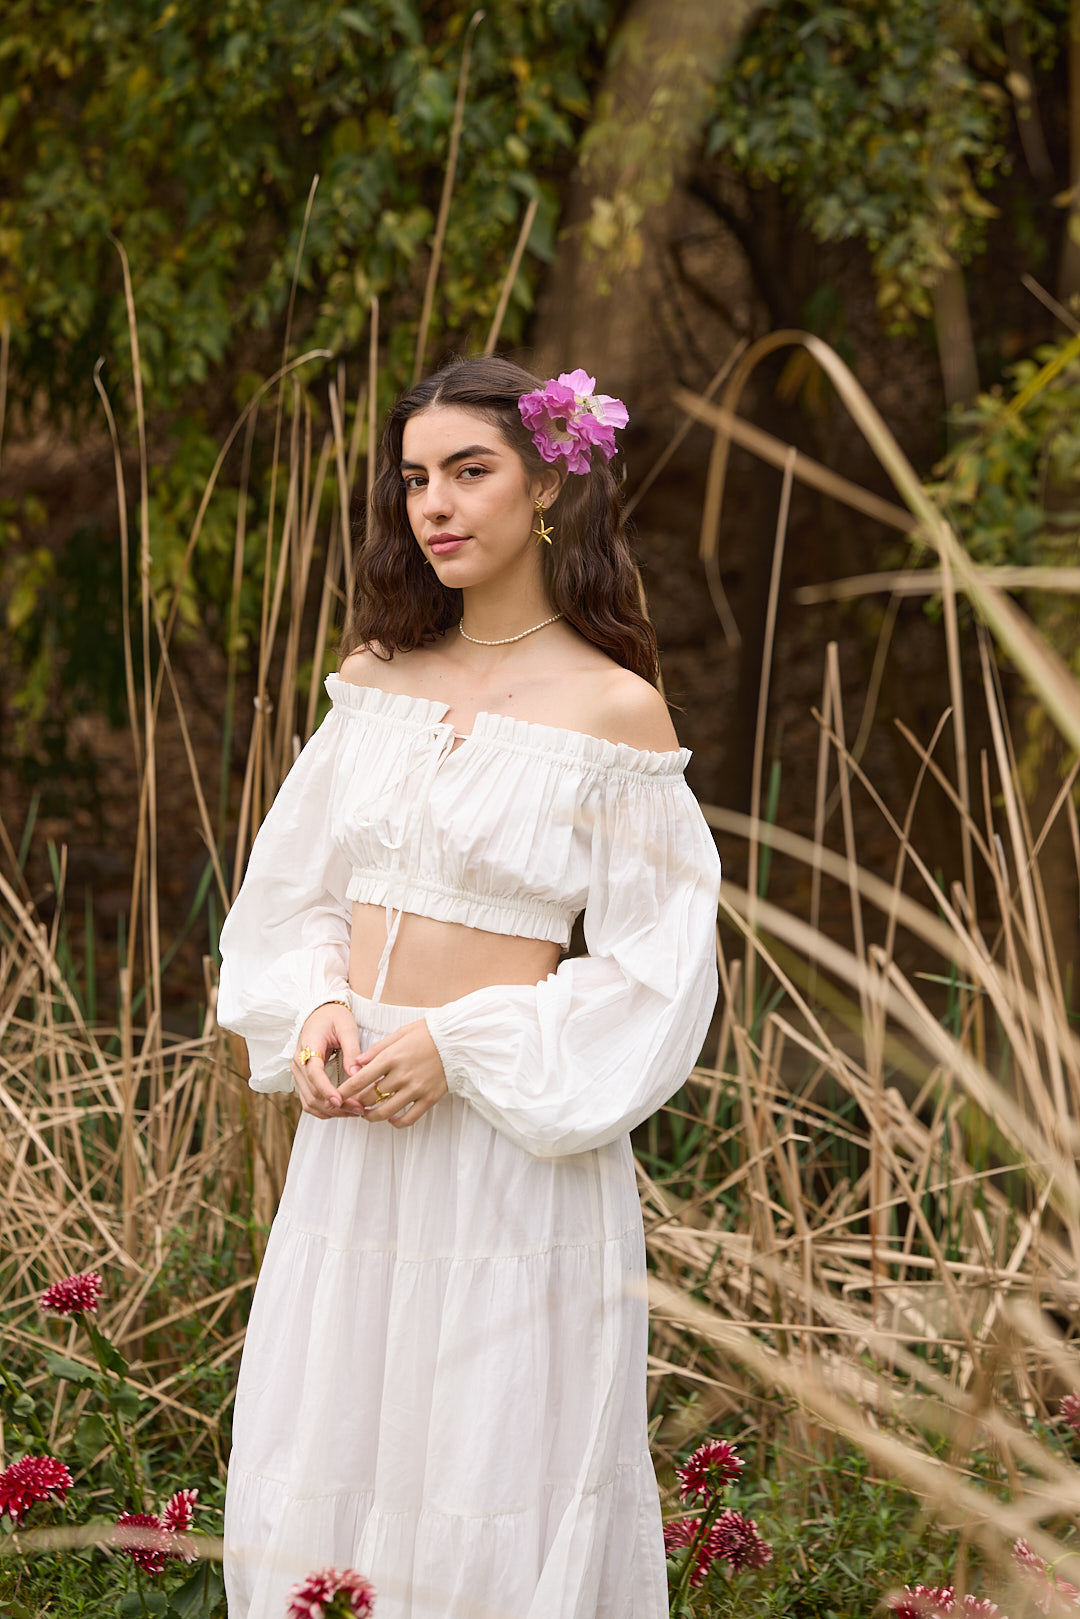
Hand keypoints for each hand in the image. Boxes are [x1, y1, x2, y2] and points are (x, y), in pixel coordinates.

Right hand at [291, 1002, 366, 1118]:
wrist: (320, 1012)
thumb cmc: (334, 1017)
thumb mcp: (347, 1028)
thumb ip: (352, 1050)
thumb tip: (355, 1074)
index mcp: (308, 1046)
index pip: (313, 1073)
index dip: (326, 1089)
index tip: (341, 1100)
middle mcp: (298, 1062)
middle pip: (311, 1093)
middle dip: (335, 1106)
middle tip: (359, 1109)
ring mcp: (298, 1073)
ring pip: (309, 1101)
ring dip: (331, 1111)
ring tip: (354, 1111)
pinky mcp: (303, 1079)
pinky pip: (309, 1100)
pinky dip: (324, 1109)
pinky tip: (343, 1109)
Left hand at [336, 1018, 447, 1127]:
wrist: (457, 1041)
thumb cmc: (427, 1034)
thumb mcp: (399, 1034)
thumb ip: (377, 1050)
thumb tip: (357, 1063)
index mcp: (392, 1057)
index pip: (361, 1079)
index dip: (346, 1091)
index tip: (336, 1096)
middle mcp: (402, 1075)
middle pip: (371, 1097)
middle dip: (357, 1103)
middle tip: (352, 1103)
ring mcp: (416, 1088)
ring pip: (386, 1111)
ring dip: (372, 1116)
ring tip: (367, 1114)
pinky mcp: (429, 1098)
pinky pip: (409, 1118)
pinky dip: (397, 1122)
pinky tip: (391, 1118)